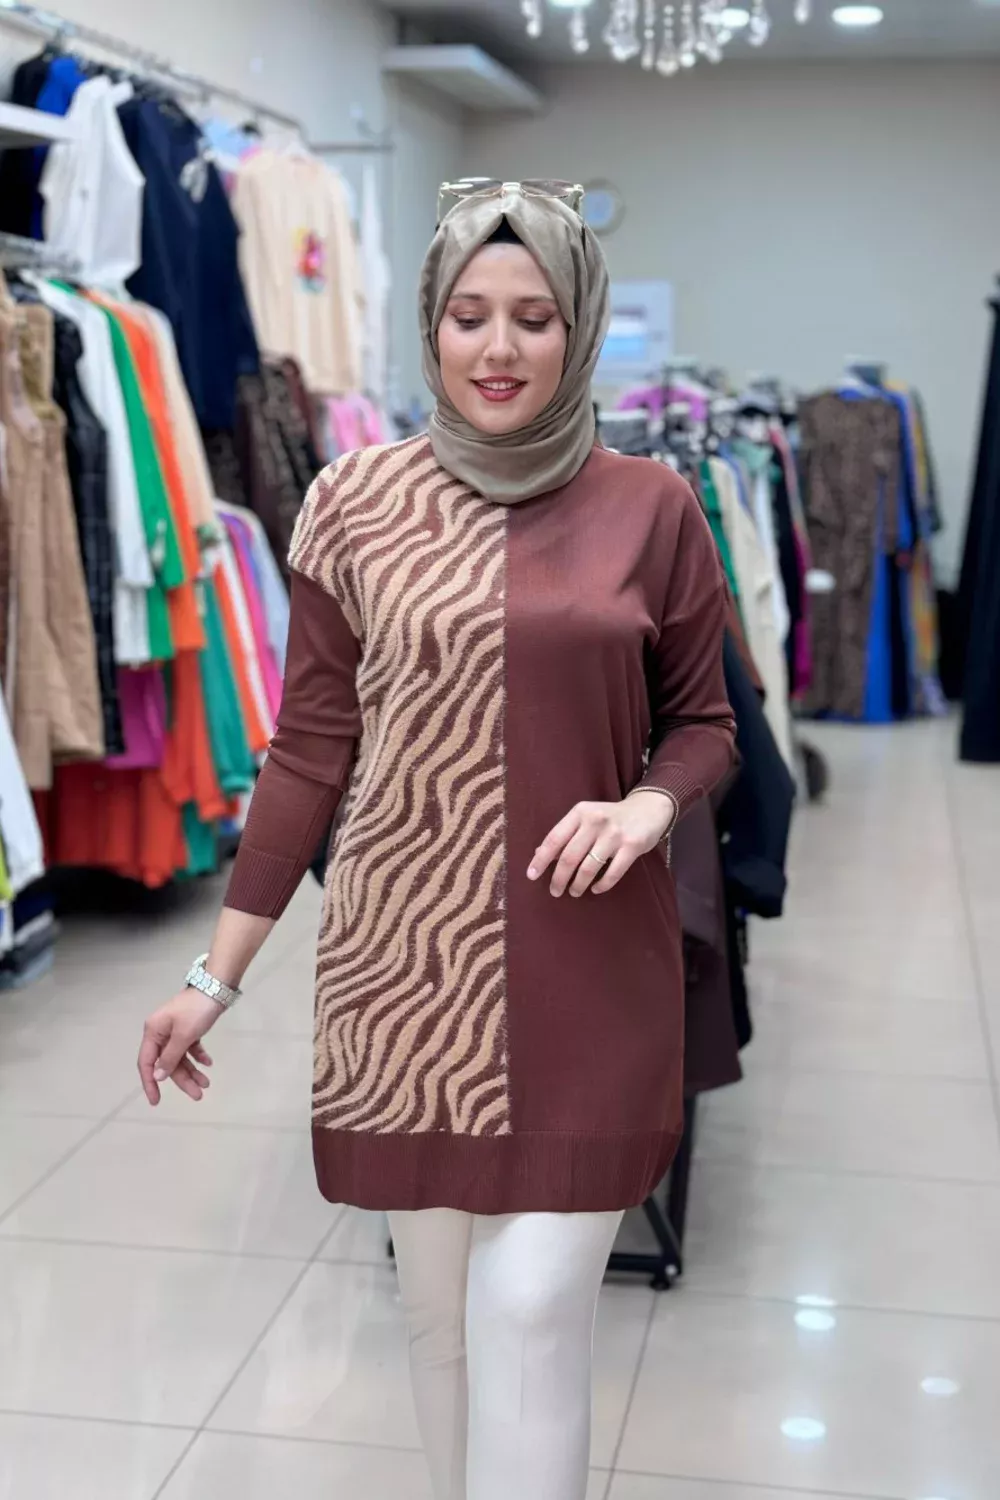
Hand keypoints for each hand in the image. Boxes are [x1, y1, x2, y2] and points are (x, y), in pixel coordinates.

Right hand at [137, 990, 221, 1105]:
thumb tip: (157, 1076)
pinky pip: (190, 1047)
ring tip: (206, 1084)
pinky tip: (208, 1063)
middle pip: (167, 1063)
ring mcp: (175, 1030)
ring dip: (192, 1071)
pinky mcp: (189, 1027)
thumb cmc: (197, 1010)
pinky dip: (198, 1056)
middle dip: (182, 1080)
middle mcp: (161, 1032)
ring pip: (180, 1057)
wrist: (217, 986)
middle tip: (198, 1095)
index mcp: (153, 1032)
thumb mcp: (184, 1035)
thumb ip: (170, 1057)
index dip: (150, 1083)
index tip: (156, 1101)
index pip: (147, 1063)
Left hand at [528, 792, 675, 897]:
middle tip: (555, 891)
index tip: (532, 876)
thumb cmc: (610, 817)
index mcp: (580, 812)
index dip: (541, 860)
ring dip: (578, 884)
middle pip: (569, 857)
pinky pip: (612, 872)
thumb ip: (565, 834)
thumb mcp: (586, 817)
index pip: (554, 839)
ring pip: (589, 867)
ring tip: (574, 892)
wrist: (648, 809)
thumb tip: (538, 853)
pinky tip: (596, 889)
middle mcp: (595, 821)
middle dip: (559, 878)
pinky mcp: (632, 846)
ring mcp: (614, 834)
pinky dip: (602, 885)